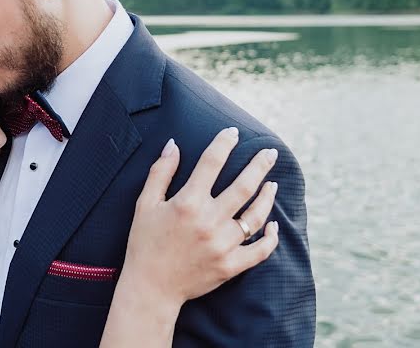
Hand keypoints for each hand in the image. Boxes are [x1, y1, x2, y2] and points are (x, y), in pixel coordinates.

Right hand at [120, 127, 278, 307]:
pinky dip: (270, 237)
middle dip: (260, 165)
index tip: (233, 132)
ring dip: (267, 197)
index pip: (212, 163)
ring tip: (272, 184)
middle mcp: (209, 221)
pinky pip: (259, 250)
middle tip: (271, 152)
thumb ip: (161, 172)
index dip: (224, 144)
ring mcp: (222, 245)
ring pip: (255, 216)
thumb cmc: (145, 243)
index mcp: (187, 203)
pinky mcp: (230, 266)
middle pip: (244, 186)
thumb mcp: (145, 204)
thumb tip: (173, 144)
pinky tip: (273, 224)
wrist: (150, 287)